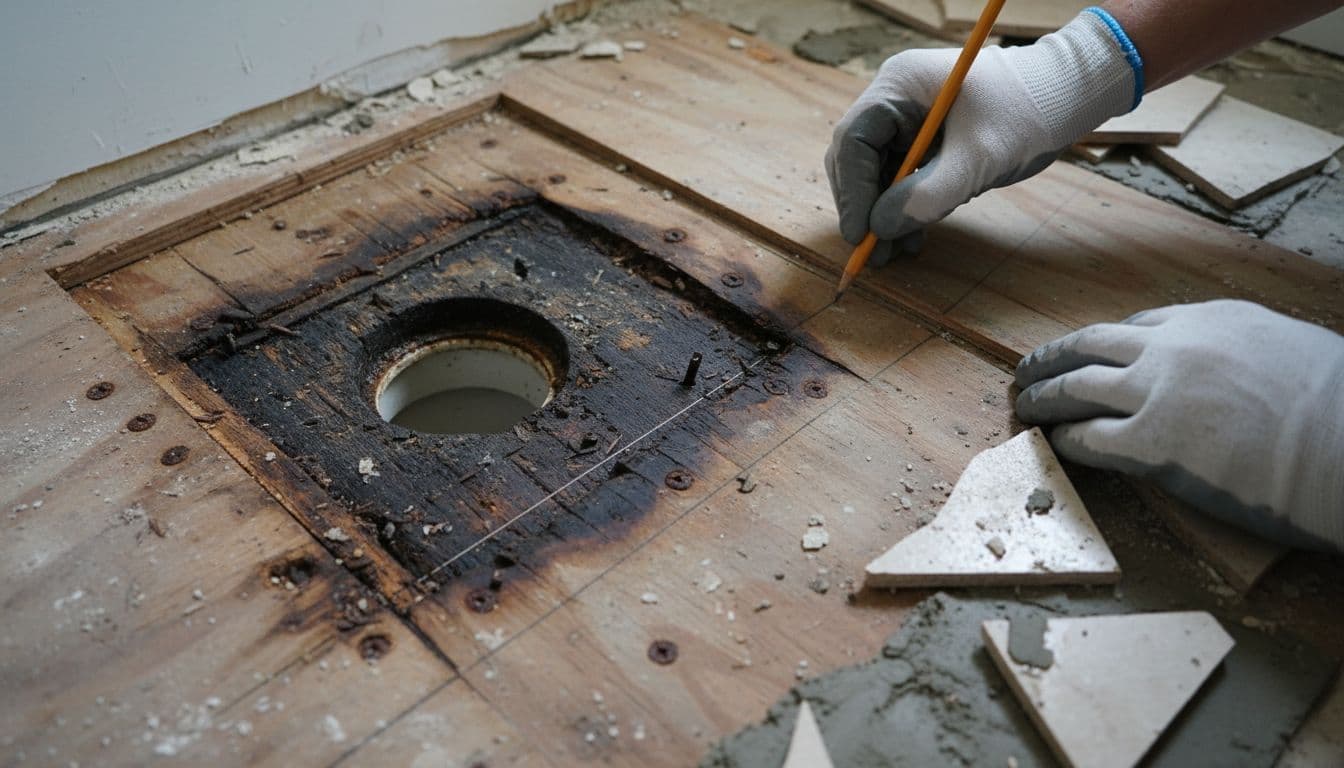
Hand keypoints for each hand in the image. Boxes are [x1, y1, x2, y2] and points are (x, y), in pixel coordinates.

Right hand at [825, 10, 1139, 266]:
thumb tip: (879, 230)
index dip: (852, 191)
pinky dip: (906, 208)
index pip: (854, 140)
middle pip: (858, 158)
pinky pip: (903, 178)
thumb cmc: (1027, 112)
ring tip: (894, 254)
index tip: (860, 234)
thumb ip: (927, 195)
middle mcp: (896, 99)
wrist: (1068, 98)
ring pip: (878, 173)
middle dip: (865, 207)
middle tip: (872, 252)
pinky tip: (914, 236)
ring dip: (884, 214)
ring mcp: (909, 120)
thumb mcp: (977, 159)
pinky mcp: (926, 141)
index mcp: (899, 85)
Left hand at [1015, 300, 1343, 551]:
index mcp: (1214, 320)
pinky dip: (1066, 439)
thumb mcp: (1293, 351)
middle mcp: (1176, 347)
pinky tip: (1056, 444)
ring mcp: (1158, 393)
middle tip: (1028, 370)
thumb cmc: (1340, 408)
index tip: (1090, 354)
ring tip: (1024, 405)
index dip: (1107, 344)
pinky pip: (1089, 438)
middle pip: (1091, 345)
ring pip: (1077, 387)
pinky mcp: (1152, 444)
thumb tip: (1241, 375)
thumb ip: (1248, 355)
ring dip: (1044, 396)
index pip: (1142, 326)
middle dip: (1053, 357)